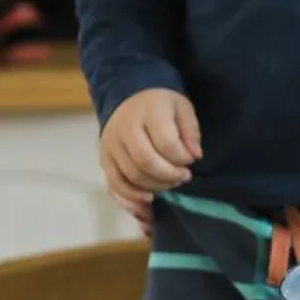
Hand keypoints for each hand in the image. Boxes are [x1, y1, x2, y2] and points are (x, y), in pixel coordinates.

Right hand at [100, 88, 201, 222]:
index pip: (165, 142)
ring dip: (154, 186)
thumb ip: (191, 130)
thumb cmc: (162, 107)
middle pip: (145, 161)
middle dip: (168, 175)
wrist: (129, 98)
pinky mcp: (104, 158)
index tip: (190, 160)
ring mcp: (111, 144)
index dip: (181, 158)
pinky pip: (114, 184)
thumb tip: (195, 155)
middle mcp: (125, 128)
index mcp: (149, 111)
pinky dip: (130, 197)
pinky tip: (148, 200)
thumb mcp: (182, 108)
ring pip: (130, 175)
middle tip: (183, 177)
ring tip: (170, 183)